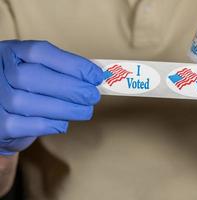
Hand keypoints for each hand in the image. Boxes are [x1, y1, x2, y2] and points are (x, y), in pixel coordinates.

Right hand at [0, 40, 102, 154]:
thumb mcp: (38, 69)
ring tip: (85, 111)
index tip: (96, 75)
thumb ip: (61, 70)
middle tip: (93, 96)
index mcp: (11, 52)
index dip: (73, 64)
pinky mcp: (0, 125)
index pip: (42, 52)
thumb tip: (94, 77)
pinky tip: (63, 122)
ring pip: (34, 104)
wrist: (0, 112)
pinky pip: (29, 125)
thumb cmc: (25, 87)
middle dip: (73, 88)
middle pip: (37, 77)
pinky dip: (52, 124)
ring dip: (67, 109)